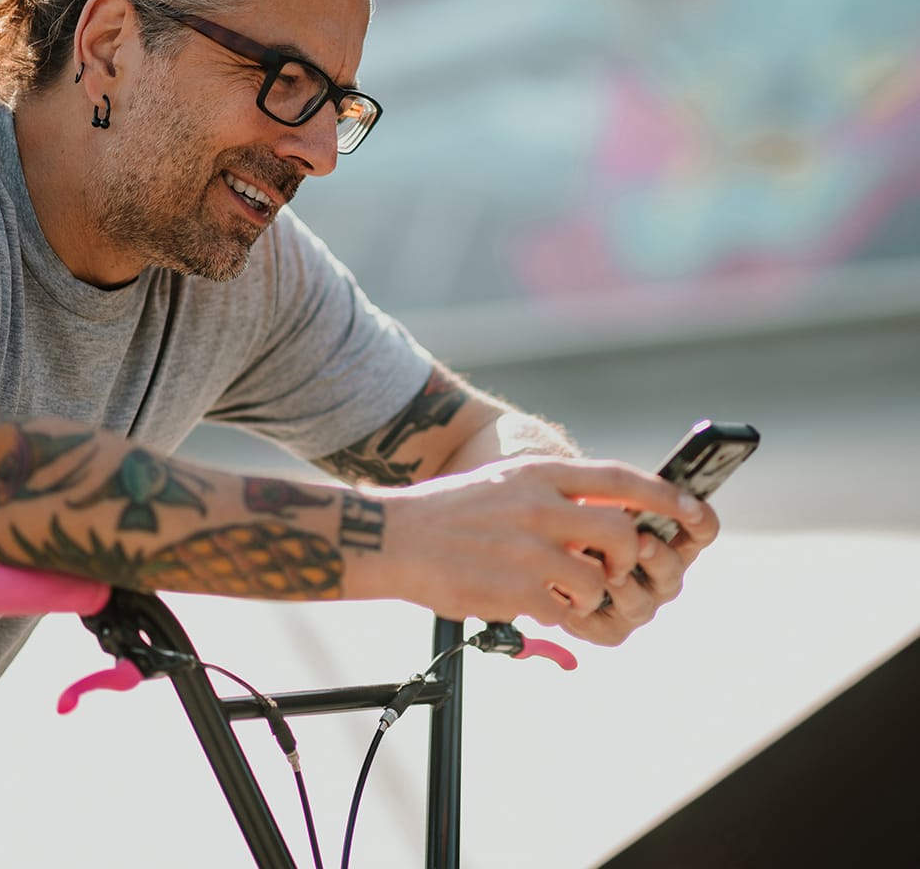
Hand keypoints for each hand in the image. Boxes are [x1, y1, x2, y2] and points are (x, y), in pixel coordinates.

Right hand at [373, 457, 719, 644]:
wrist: (392, 537)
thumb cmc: (449, 513)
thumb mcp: (504, 483)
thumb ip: (553, 495)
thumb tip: (611, 517)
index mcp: (538, 474)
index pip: (620, 479)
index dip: (665, 497)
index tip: (696, 512)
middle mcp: (539, 506)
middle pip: (623, 534)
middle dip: (630, 560)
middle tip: (613, 569)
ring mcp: (529, 549)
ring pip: (600, 580)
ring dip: (591, 593)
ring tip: (559, 590)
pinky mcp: (517, 590)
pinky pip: (568, 611)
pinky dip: (563, 614)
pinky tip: (537, 605)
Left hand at [561, 501, 718, 645]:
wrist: (545, 551)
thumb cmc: (578, 519)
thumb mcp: (598, 498)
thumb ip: (621, 493)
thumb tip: (633, 493)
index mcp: (667, 537)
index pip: (700, 530)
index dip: (701, 521)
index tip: (691, 510)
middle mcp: (659, 574)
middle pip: (674, 569)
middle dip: (658, 555)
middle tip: (640, 540)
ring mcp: (638, 603)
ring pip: (643, 603)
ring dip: (624, 586)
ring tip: (604, 572)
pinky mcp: (611, 629)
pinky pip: (610, 628)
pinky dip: (590, 613)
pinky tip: (571, 600)